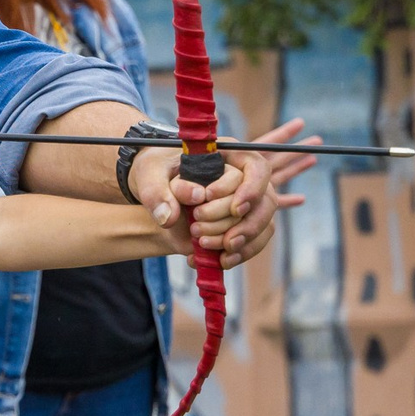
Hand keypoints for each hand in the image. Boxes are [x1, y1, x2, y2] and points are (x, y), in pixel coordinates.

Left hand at [128, 118, 307, 263]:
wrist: (156, 195)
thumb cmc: (156, 173)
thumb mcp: (149, 175)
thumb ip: (156, 193)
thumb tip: (170, 216)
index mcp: (227, 155)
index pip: (256, 167)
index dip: (250, 189)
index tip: (233, 209)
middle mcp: (243, 179)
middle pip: (265, 200)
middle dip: (240, 222)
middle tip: (199, 230)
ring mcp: (245, 204)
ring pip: (263, 224)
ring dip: (240, 241)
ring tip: (204, 245)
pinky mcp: (240, 226)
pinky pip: (254, 242)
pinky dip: (238, 254)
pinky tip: (217, 261)